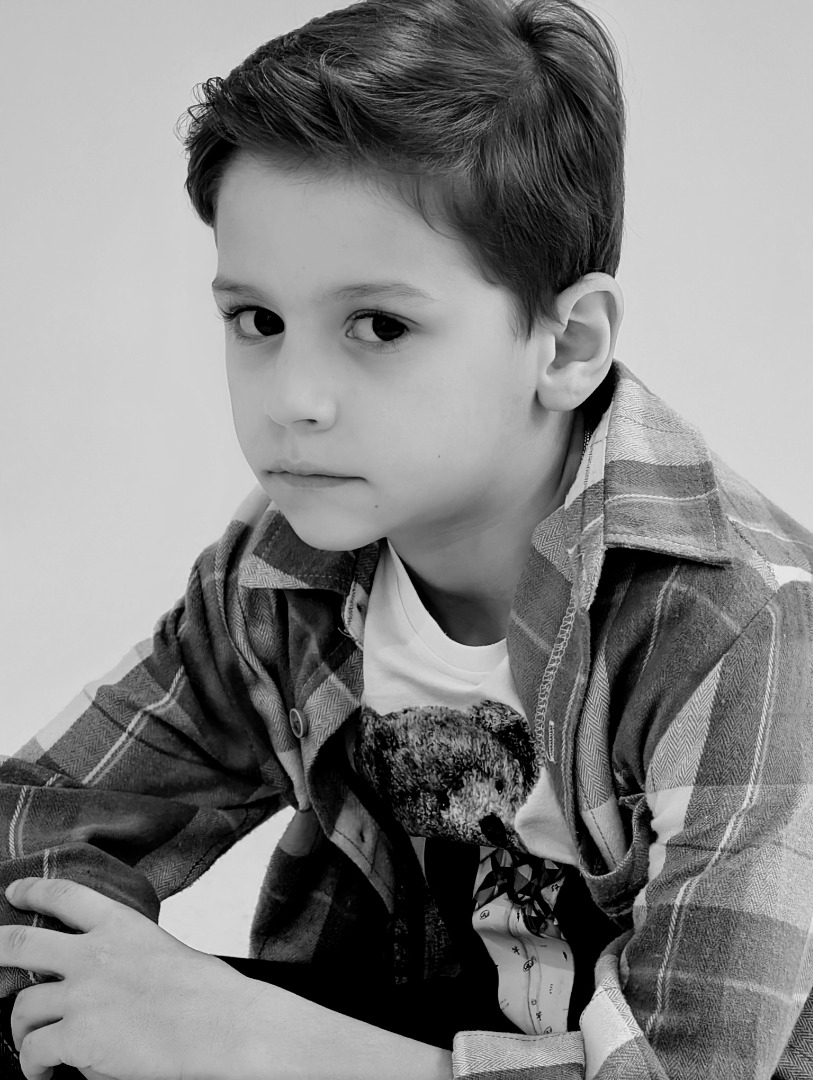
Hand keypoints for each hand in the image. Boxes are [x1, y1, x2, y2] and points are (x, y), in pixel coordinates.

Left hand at [0, 877, 265, 1079]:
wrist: (222, 1028)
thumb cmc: (211, 998)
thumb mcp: (170, 956)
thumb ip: (132, 961)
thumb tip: (110, 992)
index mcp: (124, 926)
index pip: (68, 896)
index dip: (35, 890)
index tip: (17, 892)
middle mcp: (94, 955)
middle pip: (22, 942)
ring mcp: (81, 994)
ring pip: (23, 1008)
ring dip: (21, 1029)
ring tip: (32, 1048)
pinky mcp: (76, 1036)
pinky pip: (33, 1052)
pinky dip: (33, 1067)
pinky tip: (44, 1074)